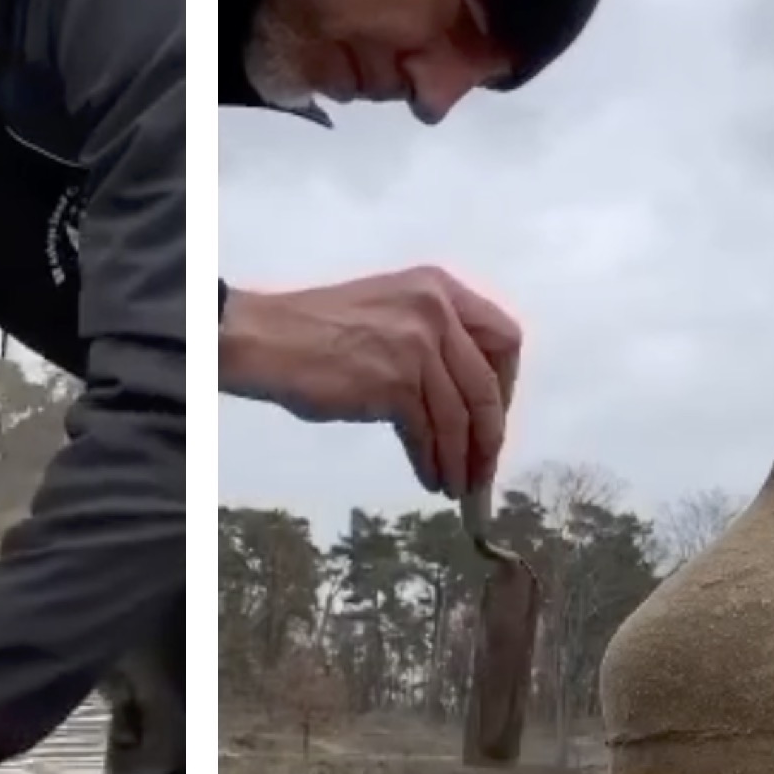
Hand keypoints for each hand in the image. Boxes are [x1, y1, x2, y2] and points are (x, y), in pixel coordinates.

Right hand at [221, 267, 519, 500]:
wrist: (267, 339)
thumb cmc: (317, 330)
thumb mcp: (391, 310)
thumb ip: (432, 336)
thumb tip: (464, 395)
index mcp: (440, 288)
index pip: (503, 339)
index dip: (506, 386)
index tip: (493, 418)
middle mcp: (437, 311)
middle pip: (488, 385)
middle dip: (491, 435)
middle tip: (484, 467)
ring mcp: (417, 347)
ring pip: (460, 417)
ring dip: (461, 459)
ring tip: (456, 484)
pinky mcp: (395, 384)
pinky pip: (427, 433)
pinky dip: (432, 461)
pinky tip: (429, 477)